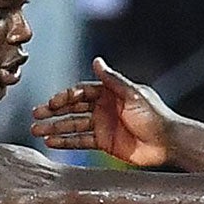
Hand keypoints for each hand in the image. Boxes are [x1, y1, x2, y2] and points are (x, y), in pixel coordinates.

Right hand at [30, 58, 174, 167]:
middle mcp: (103, 108)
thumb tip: (96, 60)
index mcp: (110, 93)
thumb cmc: (154, 115)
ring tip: (36, 131)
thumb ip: (112, 79)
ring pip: (72, 125)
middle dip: (53, 111)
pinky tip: (51, 143)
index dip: (65, 97)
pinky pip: (80, 141)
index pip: (81, 93)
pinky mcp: (104, 142)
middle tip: (35, 115)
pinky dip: (65, 142)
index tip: (52, 102)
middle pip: (72, 108)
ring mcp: (102, 125)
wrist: (168, 142)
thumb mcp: (133, 94)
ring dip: (54, 127)